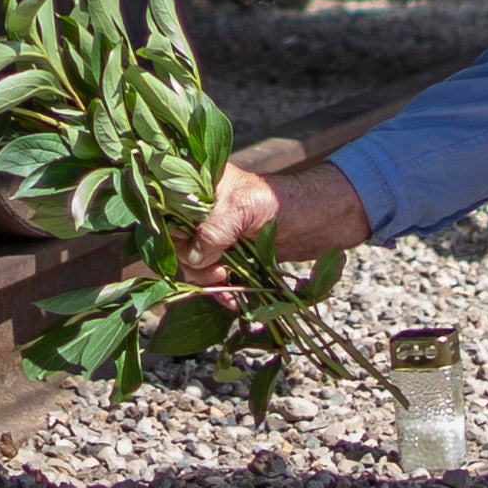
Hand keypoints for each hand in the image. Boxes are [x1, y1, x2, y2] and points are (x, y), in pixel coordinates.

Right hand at [175, 153, 368, 291]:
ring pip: (192, 265)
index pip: (162, 210)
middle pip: (174, 243)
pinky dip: (221, 293)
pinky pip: (213, 278)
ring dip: (207, 282)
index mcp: (197, 184)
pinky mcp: (230, 255)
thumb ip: (213, 229)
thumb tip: (191, 258)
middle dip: (193, 264)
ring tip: (229, 286)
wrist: (324, 219)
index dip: (169, 235)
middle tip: (219, 272)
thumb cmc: (285, 202)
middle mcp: (201, 208)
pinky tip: (232, 302)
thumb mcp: (244, 208)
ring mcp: (215, 234)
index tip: (190, 252)